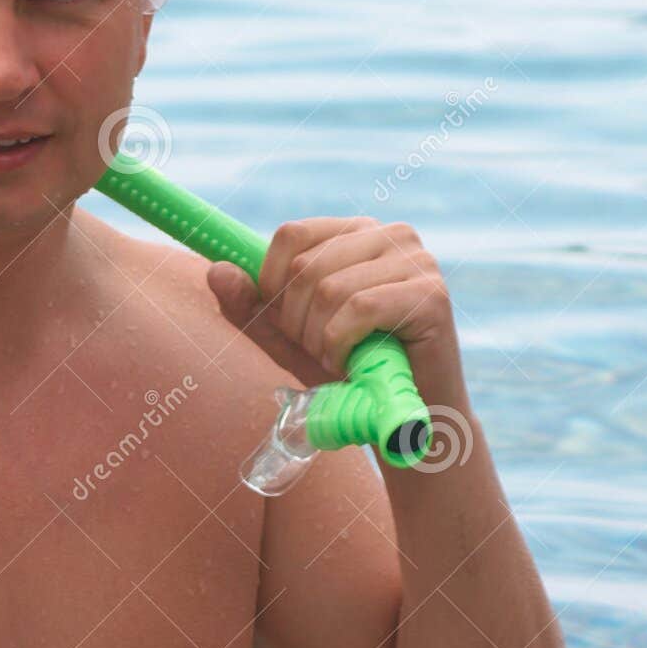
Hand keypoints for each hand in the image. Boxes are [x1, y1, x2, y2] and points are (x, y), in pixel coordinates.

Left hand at [206, 216, 465, 402]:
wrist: (404, 416)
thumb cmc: (347, 368)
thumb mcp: (287, 335)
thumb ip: (250, 304)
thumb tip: (215, 269)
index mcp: (355, 232)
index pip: (291, 234)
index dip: (272, 283)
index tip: (289, 323)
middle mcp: (389, 234)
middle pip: (305, 266)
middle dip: (296, 321)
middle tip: (318, 350)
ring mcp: (416, 261)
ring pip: (330, 289)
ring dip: (319, 339)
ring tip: (336, 359)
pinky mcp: (432, 294)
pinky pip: (360, 309)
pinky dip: (341, 344)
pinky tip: (350, 363)